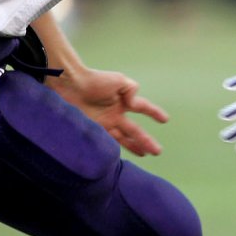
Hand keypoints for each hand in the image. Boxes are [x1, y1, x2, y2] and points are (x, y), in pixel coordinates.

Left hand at [46, 68, 168, 156]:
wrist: (70, 85)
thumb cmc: (95, 80)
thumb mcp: (119, 80)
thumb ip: (132, 89)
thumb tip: (133, 105)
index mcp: (124, 101)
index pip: (143, 108)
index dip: (154, 113)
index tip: (165, 120)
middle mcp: (116, 114)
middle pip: (135, 130)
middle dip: (147, 140)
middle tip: (158, 151)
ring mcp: (105, 123)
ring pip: (124, 138)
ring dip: (135, 146)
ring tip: (146, 154)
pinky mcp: (94, 129)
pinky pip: (107, 141)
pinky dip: (115, 148)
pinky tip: (121, 155)